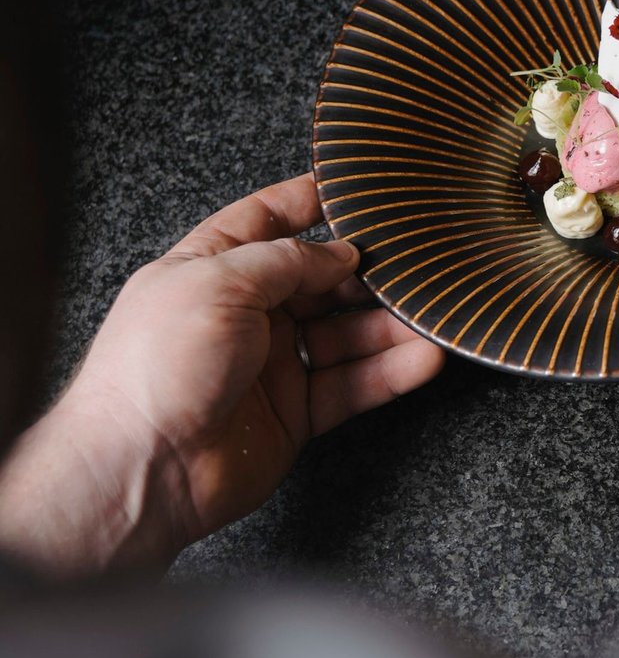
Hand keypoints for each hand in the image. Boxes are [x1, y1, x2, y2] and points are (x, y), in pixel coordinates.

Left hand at [0, 174, 444, 574]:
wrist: (144, 467)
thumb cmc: (157, 367)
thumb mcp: (218, 282)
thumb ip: (285, 260)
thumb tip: (339, 252)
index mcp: (210, 268)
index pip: (265, 220)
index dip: (308, 202)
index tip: (357, 189)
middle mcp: (243, 314)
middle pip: (318, 280)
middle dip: (366, 272)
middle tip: (414, 264)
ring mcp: (270, 365)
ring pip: (344, 335)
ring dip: (389, 325)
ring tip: (435, 316)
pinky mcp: (294, 413)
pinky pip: (350, 386)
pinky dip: (388, 373)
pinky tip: (422, 359)